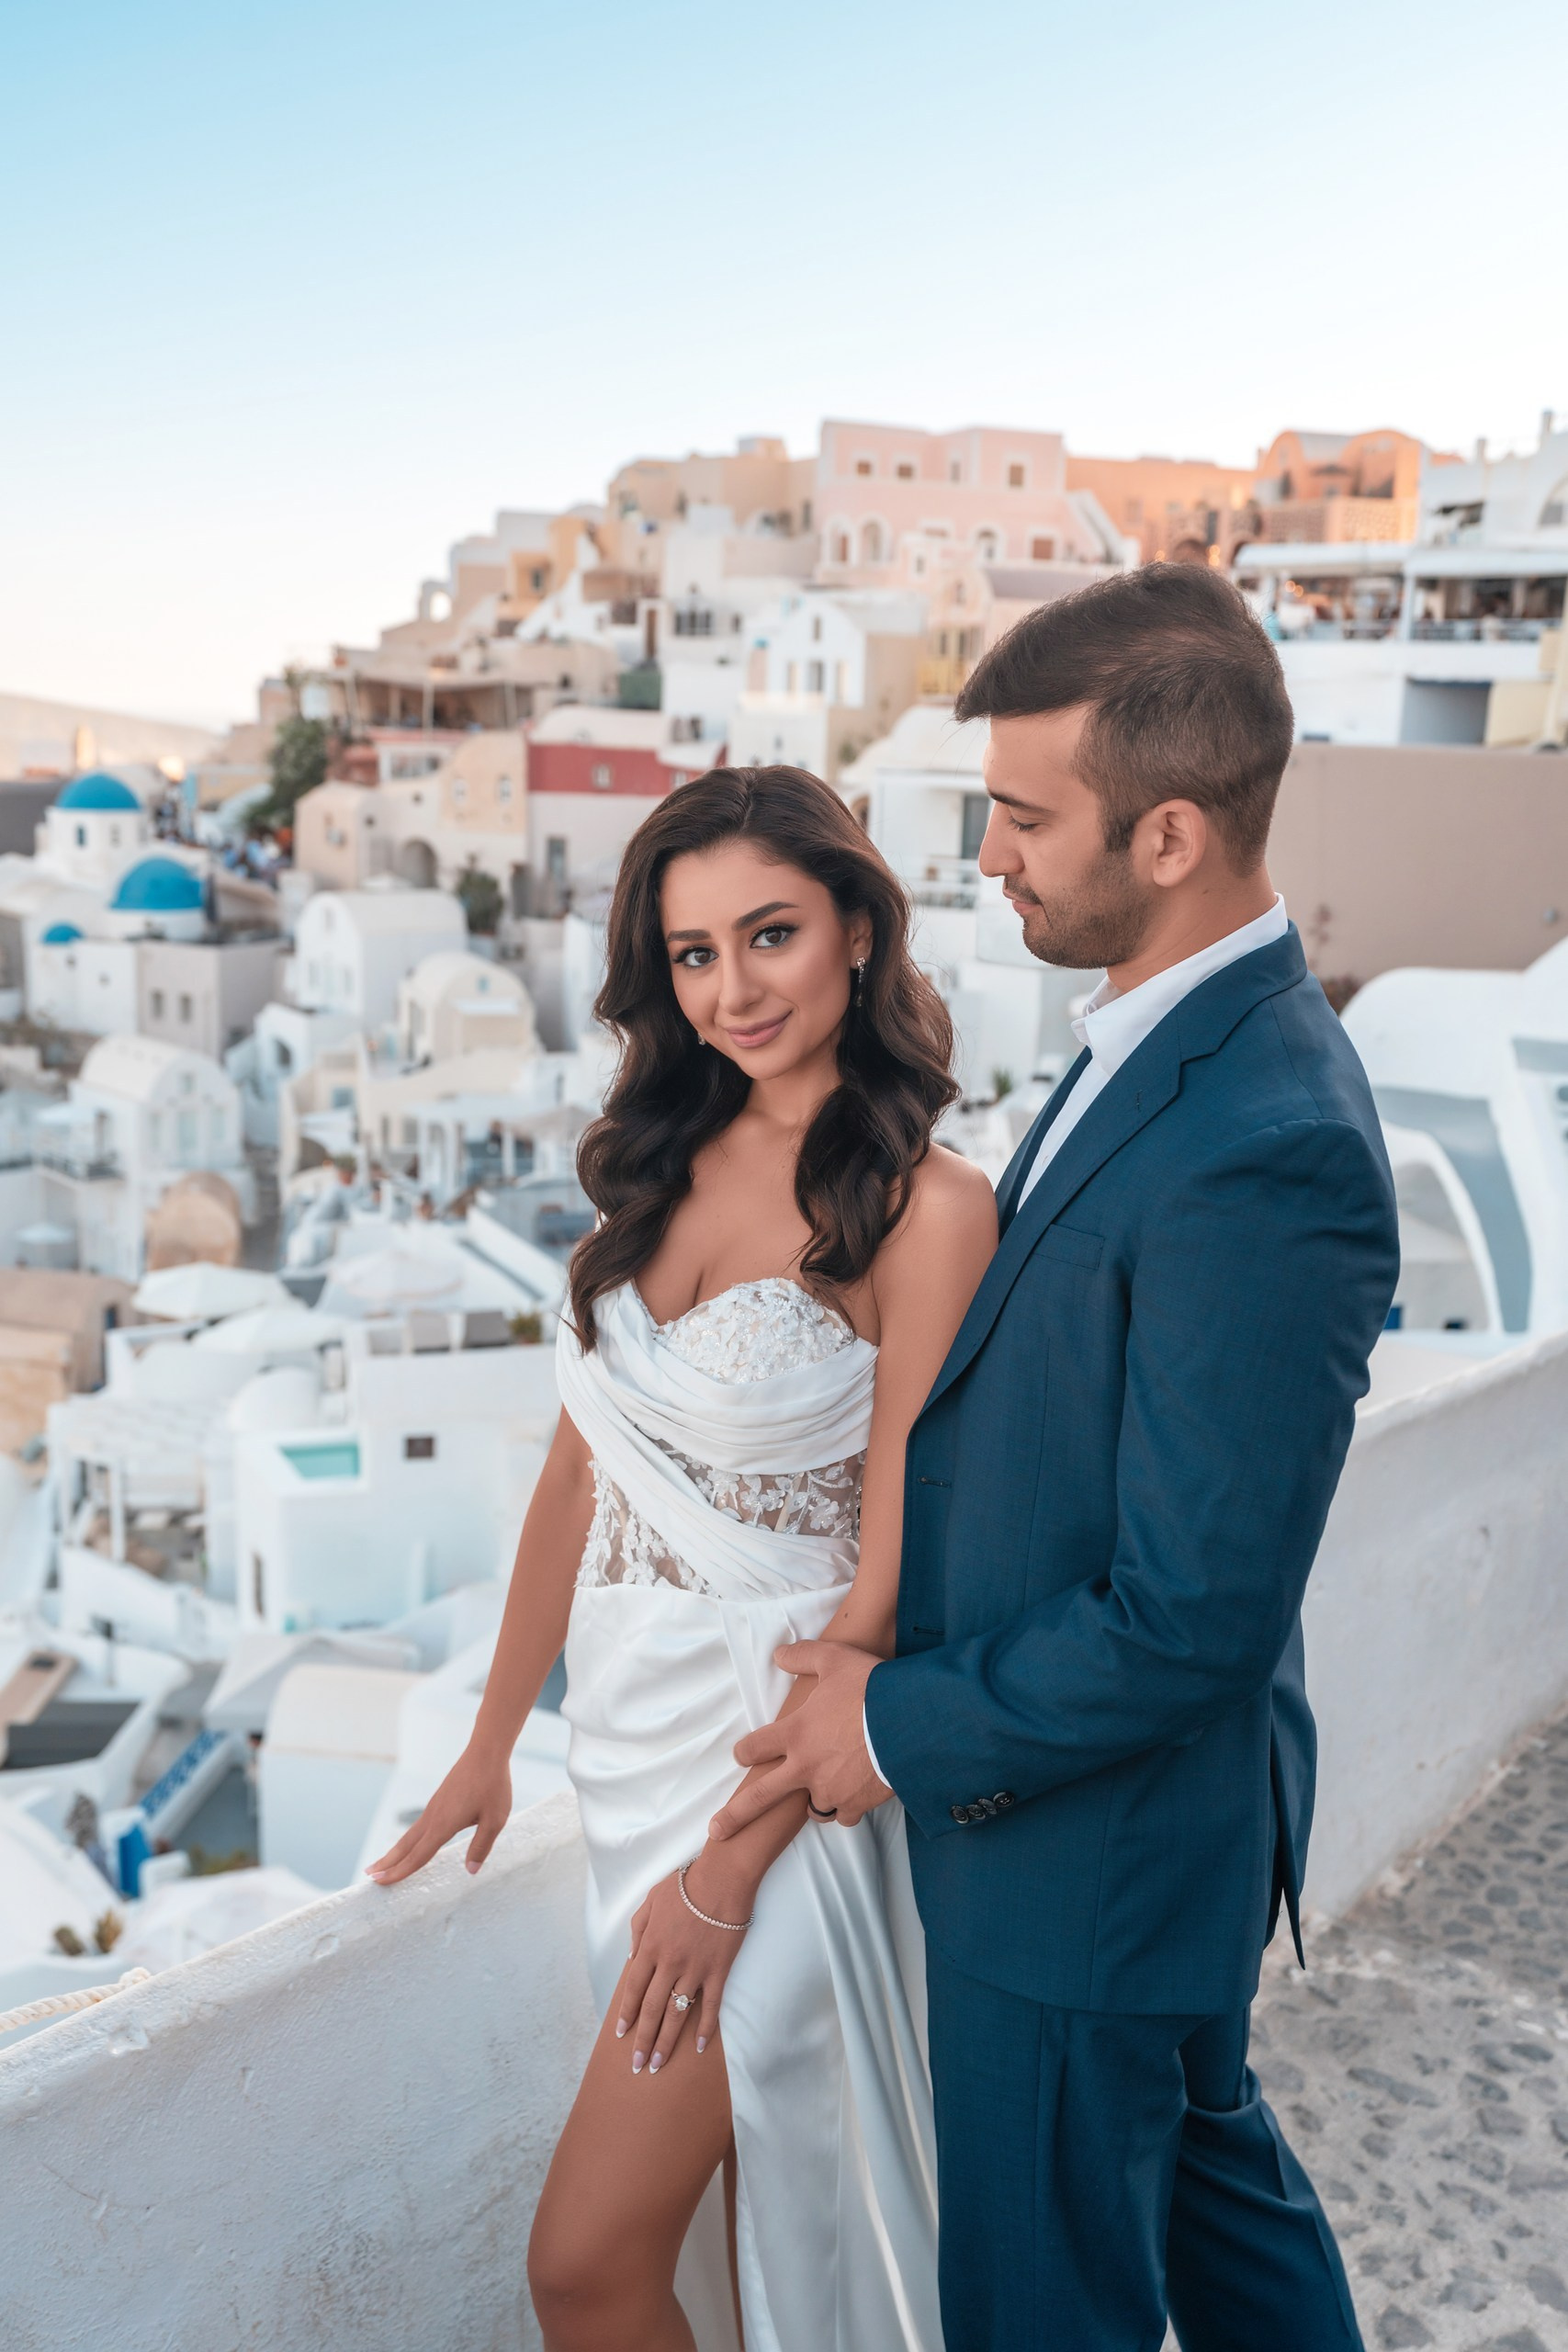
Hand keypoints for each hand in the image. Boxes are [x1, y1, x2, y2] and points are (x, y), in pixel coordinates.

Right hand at [364, 1741, 510, 1883]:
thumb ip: (481, 1847)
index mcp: (444, 1825)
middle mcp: (433, 1817)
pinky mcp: (439, 1800)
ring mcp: (434, 1807)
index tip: (379, 1883)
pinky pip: (419, 1825)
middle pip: (405, 1846)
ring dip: (395, 1851)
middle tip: (368, 1877)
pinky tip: (411, 1843)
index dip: (399, 1872)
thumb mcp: (495, 1821)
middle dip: (387, 1863)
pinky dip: (408, 1839)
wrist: (486, 1751)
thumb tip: (470, 1871)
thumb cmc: (493, 1786)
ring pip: (410, 1835)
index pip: (418, 1856)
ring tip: (382, 1863)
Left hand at [616, 1855, 752, 2075]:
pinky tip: (699, 2046)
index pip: (633, 1988)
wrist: (723, 1878)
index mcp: (650, 1946)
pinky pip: (711, 2005)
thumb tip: (631, 1957)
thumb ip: (638, 1929)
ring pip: (676, 2013)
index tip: (620, 2034)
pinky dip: (705, 2028)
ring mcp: (695, 1969)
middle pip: (651, 2009)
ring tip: (659, 2064)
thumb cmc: (685, 1884)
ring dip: (666, 2041)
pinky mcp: (719, 1970)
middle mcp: (669, 1963)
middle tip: (637, 2065)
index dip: (626, 2013)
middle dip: (642, 2039)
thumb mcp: (651, 1900)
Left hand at [708, 1639, 890, 1840]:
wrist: (909, 1723)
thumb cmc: (870, 1689)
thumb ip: (803, 1657)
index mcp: (795, 1733)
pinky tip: (853, 1798)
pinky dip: (847, 1808)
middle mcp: (805, 1767)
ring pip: (811, 1807)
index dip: (745, 1750)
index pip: (756, 1746)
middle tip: (717, 1830)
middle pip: (761, 1797)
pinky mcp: (855, 1804)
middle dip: (735, 1815)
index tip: (739, 1755)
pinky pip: (844, 1815)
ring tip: (816, 1798)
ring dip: (810, 1801)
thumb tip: (778, 1654)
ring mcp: (829, 1790)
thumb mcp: (833, 1660)